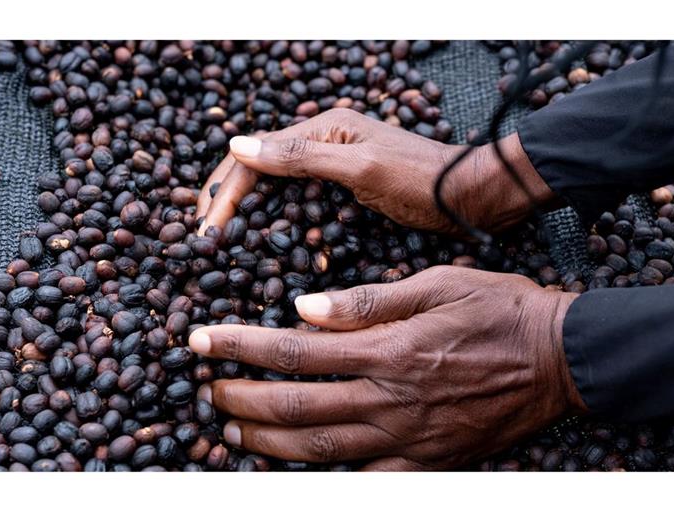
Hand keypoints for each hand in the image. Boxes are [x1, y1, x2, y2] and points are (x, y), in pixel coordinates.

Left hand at [189, 266, 585, 469]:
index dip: (240, 346)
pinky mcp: (428, 462)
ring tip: (232, 431)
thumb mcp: (437, 283)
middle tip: (207, 390)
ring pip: (319, 449)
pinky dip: (325, 478)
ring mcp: (409, 438)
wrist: (561, 359)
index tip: (202, 340)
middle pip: (295, 407)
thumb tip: (304, 307)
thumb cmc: (501, 309)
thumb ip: (369, 301)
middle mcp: (391, 399)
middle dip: (239, 399)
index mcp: (390, 349)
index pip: (294, 351)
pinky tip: (296, 471)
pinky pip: (366, 481)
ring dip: (266, 442)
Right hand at [196, 108, 554, 236]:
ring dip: (251, 212)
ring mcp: (334, 167)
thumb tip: (238, 146)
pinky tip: (274, 243)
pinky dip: (284, 222)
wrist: (470, 198)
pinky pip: (301, 203)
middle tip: (204, 237)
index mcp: (323, 129)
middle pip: (259, 170)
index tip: (205, 229)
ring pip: (276, 188)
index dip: (226, 191)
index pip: (256, 156)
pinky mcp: (345, 189)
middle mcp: (323, 143)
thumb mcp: (362, 168)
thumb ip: (302, 157)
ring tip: (224, 241)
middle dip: (229, 200)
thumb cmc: (422, 180)